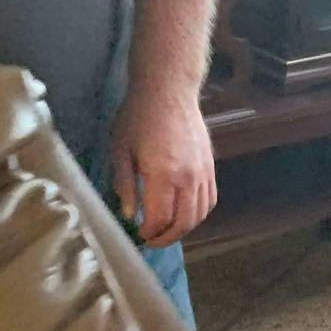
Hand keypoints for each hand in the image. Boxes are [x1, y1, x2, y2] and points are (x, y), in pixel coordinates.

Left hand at [111, 85, 216, 245]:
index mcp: (162, 174)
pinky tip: (185, 214)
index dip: (150, 232)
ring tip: (168, 230)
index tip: (139, 233)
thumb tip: (130, 214)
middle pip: (183, 223)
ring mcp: (202, 174)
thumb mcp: (120, 149)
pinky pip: (210, 201)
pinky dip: (199, 214)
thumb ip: (125, 185)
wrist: (168, 90)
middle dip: (167, 237)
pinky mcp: (210, 168)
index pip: (160, 218)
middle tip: (152, 240)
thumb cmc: (138, 116)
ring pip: (199, 215)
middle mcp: (187, 178)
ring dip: (184, 228)